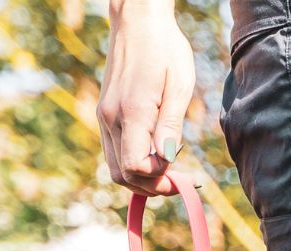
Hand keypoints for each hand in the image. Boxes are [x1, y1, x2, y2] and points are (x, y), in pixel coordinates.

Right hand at [98, 0, 195, 195]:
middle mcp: (110, 118)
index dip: (161, 178)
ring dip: (142, 179)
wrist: (138, 24)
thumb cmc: (166, 50)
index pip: (137, 167)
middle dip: (152, 187)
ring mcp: (104, 117)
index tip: (187, 175)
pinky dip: (134, 164)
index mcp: (131, 112)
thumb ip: (170, 125)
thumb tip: (168, 159)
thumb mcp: (179, 86)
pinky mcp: (104, 115)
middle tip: (182, 183)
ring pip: (115, 168)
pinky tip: (157, 155)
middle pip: (123, 175)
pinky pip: (114, 152)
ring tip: (172, 172)